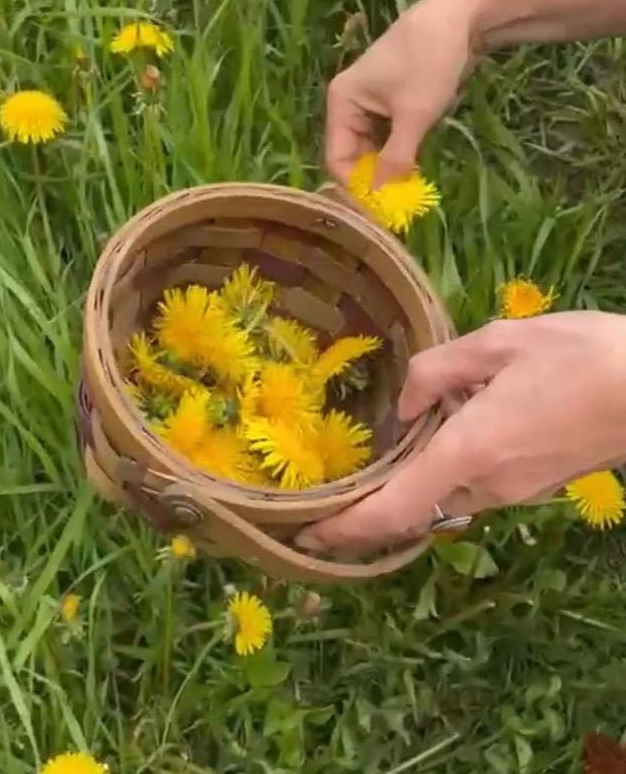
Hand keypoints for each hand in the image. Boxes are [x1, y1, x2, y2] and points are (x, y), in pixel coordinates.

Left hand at [296, 312, 625, 553]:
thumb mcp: (497, 343)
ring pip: (441, 495)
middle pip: (412, 507)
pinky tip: (443, 428)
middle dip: (369, 504)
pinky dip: (441, 470)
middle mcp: (486, 484)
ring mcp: (513, 491)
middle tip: (327, 489)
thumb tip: (403, 406)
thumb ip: (437, 372)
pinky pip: (470, 485)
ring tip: (381, 449)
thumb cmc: (578, 357)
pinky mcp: (532, 486)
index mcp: (467, 452)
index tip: (306, 539)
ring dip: (409, 481)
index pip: (391, 509)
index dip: (345, 531)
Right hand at [326, 0, 476, 186]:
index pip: (337, 157)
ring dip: (391, 165)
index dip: (356, 186)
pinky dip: (402, 148)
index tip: (381, 210)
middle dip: (374, 178)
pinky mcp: (392, 99)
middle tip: (400, 203)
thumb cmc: (430, 61)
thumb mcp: (415, 115)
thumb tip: (380, 198)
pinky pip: (389, 134)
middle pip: (353, 154)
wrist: (461, 15)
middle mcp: (348, 101)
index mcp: (342, 101)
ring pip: (373, 146)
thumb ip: (395, 158)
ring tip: (411, 185)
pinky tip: (419, 157)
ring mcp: (371, 100)